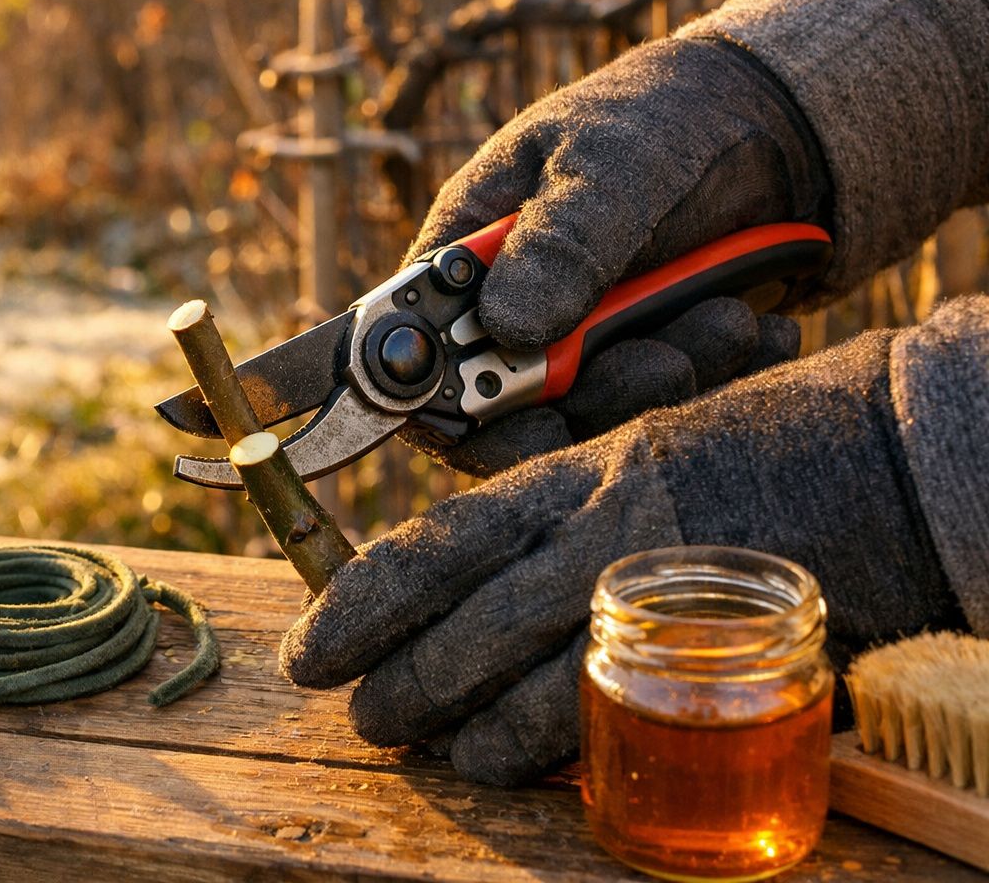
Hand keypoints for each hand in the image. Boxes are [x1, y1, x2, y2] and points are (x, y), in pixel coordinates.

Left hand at [282, 327, 965, 785]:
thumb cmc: (766, 441)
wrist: (895, 450)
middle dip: (396, 678)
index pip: (437, 540)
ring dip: (458, 725)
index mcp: (573, 472)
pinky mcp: (718, 643)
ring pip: (522, 673)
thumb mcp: (644, 451)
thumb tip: (480, 573)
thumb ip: (563, 511)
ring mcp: (657, 585)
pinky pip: (609, 710)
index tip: (310, 644)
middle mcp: (598, 526)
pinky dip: (547, 747)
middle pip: (461, 619)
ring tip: (426, 749)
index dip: (359, 600)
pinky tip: (512, 765)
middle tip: (361, 714)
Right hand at [409, 35, 831, 475]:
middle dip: (596, 395)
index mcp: (467, 258)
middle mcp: (510, 313)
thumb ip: (560, 242)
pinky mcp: (642, 363)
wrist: (773, 124)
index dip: (456, 399)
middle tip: (668, 359)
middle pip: (512, 410)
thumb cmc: (664, 117)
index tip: (527, 410)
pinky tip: (761, 331)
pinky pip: (667, 407)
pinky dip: (717, 381)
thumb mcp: (609, 160)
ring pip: (597, 416)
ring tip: (730, 322)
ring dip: (669, 381)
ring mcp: (577, 347)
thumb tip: (503, 329)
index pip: (424, 353)